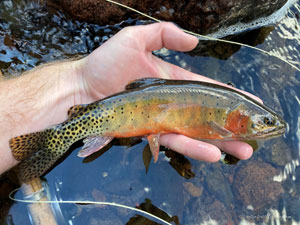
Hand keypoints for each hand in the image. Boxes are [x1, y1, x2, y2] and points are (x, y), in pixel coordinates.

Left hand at [75, 22, 255, 161]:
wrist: (82, 88)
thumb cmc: (105, 64)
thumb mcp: (135, 39)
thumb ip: (164, 34)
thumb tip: (195, 42)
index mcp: (173, 82)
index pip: (207, 90)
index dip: (229, 96)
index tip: (250, 102)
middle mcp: (171, 104)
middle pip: (206, 116)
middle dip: (231, 127)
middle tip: (253, 137)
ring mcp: (162, 120)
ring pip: (195, 134)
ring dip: (220, 144)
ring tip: (243, 151)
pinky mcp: (150, 134)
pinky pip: (175, 141)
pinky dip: (194, 147)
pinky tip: (213, 153)